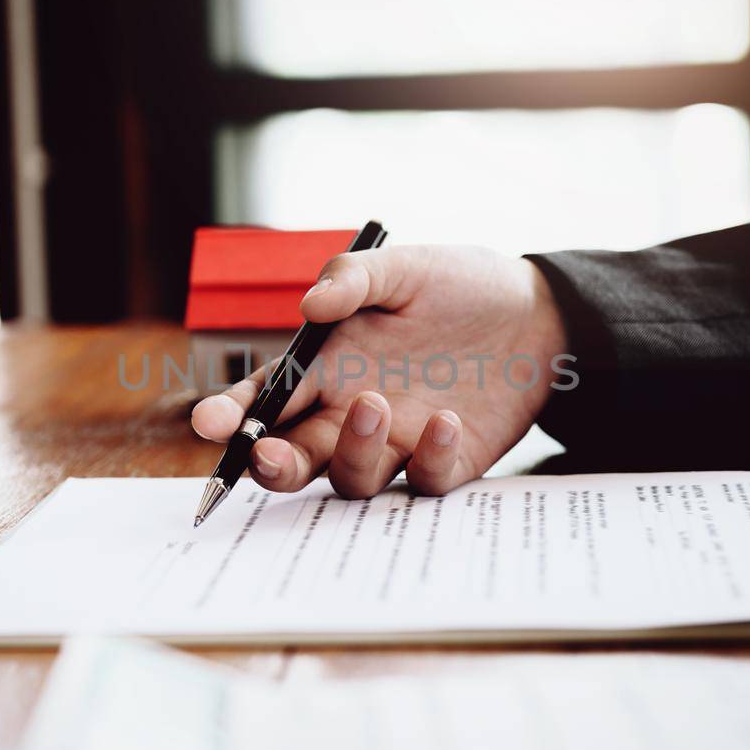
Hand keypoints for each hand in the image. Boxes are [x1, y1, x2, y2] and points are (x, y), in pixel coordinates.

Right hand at [191, 246, 570, 498]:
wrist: (538, 311)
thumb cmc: (459, 286)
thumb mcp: (403, 267)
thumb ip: (353, 280)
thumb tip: (310, 305)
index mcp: (326, 367)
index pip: (265, 399)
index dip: (234, 414)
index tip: (212, 422)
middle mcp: (349, 412)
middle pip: (294, 458)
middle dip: (271, 464)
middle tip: (266, 454)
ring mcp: (396, 443)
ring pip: (351, 478)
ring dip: (350, 452)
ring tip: (372, 404)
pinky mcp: (445, 462)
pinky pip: (424, 481)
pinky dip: (428, 459)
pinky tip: (444, 420)